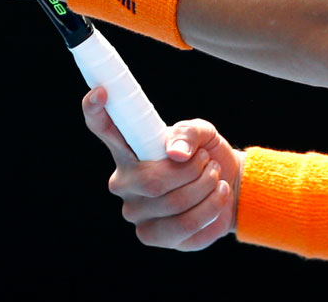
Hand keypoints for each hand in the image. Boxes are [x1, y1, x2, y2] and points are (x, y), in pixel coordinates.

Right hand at [82, 88, 241, 250]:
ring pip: (174, 205)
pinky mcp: (154, 236)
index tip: (100, 91)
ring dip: (205, 187)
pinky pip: (185, 227)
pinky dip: (211, 208)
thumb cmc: (206, 155)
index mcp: (129, 150)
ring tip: (214, 177)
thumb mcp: (203, 133)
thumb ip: (188, 134)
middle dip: (192, 171)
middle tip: (207, 161)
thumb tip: (176, 153)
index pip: (105, 129)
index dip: (97, 112)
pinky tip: (216, 197)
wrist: (229, 187)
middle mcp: (124, 183)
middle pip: (153, 182)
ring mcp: (137, 213)